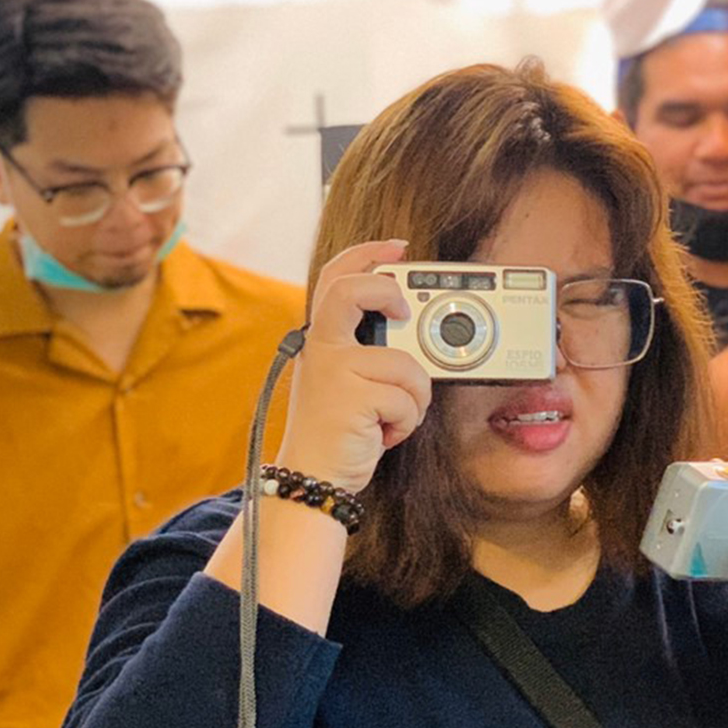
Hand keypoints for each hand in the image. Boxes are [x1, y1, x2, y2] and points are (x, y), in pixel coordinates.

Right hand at [273, 240, 434, 492]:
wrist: (313, 478)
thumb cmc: (339, 431)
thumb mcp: (350, 381)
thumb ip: (371, 351)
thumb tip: (413, 330)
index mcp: (323, 340)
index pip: (336, 279)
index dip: (367, 255)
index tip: (398, 248)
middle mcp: (323, 349)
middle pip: (353, 291)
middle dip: (390, 294)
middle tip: (405, 313)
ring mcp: (335, 370)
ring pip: (406, 364)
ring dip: (412, 398)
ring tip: (389, 417)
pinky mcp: (352, 397)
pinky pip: (407, 398)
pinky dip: (406, 422)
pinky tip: (382, 434)